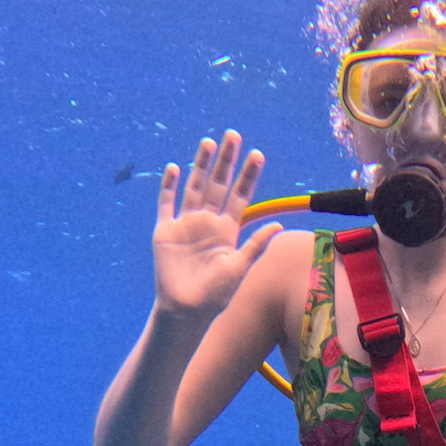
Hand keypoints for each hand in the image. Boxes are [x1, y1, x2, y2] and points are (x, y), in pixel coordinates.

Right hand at [152, 131, 278, 315]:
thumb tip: (279, 225)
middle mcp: (207, 222)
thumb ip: (255, 245)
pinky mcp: (165, 231)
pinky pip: (166, 204)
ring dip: (200, 165)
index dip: (248, 176)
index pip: (240, 196)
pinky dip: (170, 186)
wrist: (186, 310)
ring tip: (208, 142)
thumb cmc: (216, 295)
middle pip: (217, 184)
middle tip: (232, 135)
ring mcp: (186, 224)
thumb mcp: (239, 268)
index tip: (257, 155)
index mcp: (227, 229)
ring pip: (194, 187)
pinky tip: (175, 168)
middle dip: (225, 161)